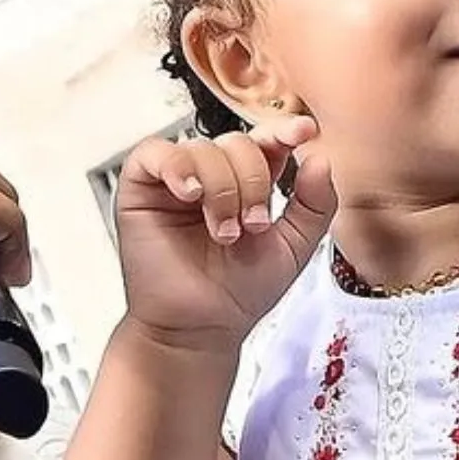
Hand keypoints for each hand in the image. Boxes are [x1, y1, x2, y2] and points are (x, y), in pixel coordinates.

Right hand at [113, 115, 337, 353]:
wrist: (203, 327)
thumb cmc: (240, 292)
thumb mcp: (294, 247)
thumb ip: (315, 204)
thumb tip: (319, 157)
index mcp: (247, 183)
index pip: (266, 142)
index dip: (284, 132)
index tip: (304, 132)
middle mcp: (212, 176)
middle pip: (238, 143)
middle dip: (254, 183)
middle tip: (252, 226)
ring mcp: (175, 180)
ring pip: (203, 149)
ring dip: (222, 190)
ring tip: (224, 232)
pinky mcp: (139, 188)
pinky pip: (154, 153)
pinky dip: (177, 167)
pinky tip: (191, 194)